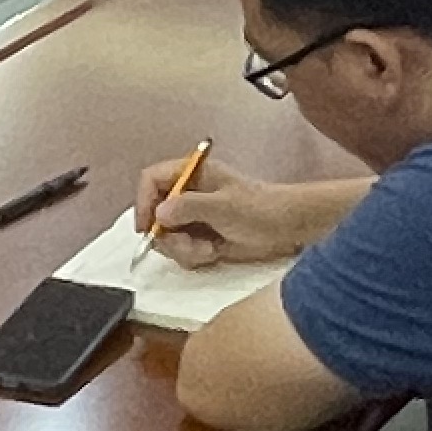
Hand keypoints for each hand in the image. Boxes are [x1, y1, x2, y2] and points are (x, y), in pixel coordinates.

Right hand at [135, 152, 314, 266]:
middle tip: (189, 245)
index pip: (152, 180)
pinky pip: (182, 250)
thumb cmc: (260, 209)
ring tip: (208, 250)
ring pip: (167, 236)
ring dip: (184, 249)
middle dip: (169, 236)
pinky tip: (214, 252)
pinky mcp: (202, 237)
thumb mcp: (223, 206)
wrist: (288, 228)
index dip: (143, 201)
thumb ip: (188, 207)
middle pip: (155, 214)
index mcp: (192, 174)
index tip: (147, 227)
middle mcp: (188, 194)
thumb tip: (160, 213)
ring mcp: (194, 217)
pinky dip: (194, 256)